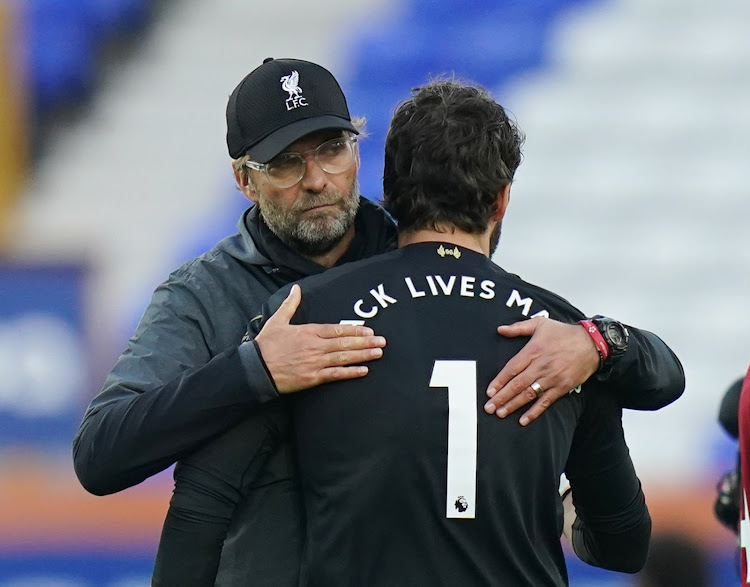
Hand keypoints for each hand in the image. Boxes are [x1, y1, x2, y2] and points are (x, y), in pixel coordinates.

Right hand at [255, 285, 386, 393]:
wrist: (256, 369)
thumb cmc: (266, 345)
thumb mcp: (277, 320)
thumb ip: (290, 304)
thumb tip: (296, 288)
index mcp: (309, 331)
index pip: (337, 329)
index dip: (355, 330)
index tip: (369, 330)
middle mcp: (315, 346)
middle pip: (345, 343)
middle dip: (366, 342)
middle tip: (382, 341)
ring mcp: (315, 362)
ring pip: (344, 357)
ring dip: (363, 355)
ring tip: (378, 353)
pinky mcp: (313, 378)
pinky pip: (336, 374)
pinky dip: (350, 372)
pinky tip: (364, 370)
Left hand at [483, 317, 598, 425]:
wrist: (592, 343)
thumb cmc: (565, 333)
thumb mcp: (540, 324)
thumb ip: (518, 327)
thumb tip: (500, 329)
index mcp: (533, 351)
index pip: (511, 368)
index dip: (499, 381)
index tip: (489, 392)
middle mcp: (541, 366)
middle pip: (517, 384)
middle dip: (502, 397)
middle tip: (489, 407)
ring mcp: (552, 378)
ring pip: (528, 394)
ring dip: (513, 405)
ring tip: (500, 413)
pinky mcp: (562, 387)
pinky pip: (545, 402)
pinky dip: (534, 412)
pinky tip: (523, 420)